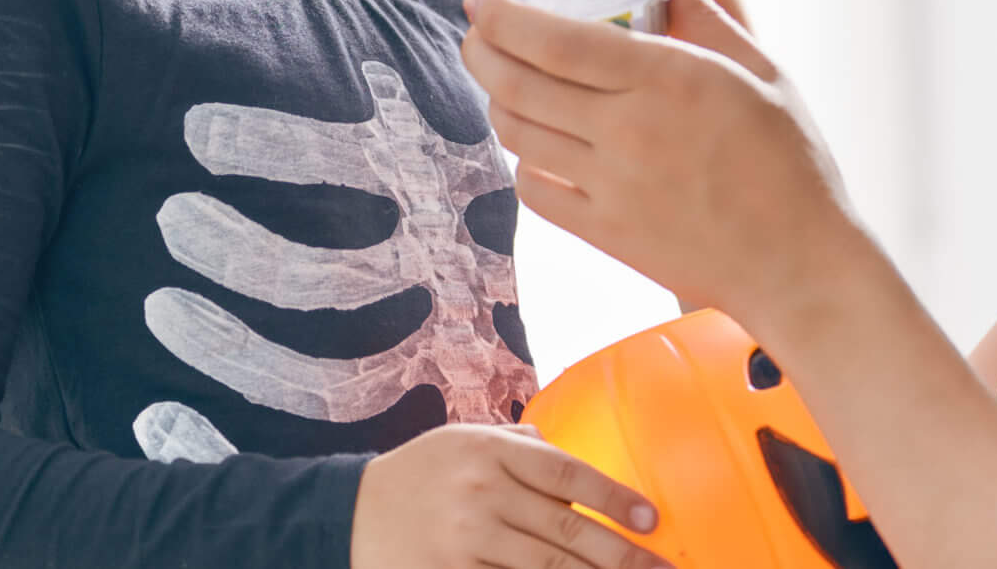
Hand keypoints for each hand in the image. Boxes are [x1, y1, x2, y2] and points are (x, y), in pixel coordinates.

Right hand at [349, 422, 667, 568]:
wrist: (347, 513)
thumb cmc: (418, 473)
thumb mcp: (461, 440)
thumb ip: (516, 444)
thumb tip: (563, 447)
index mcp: (490, 451)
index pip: (566, 473)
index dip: (613, 497)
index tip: (649, 519)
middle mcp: (482, 493)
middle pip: (566, 529)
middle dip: (621, 554)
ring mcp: (465, 539)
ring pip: (545, 567)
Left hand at [461, 0, 868, 334]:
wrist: (800, 265)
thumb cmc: (791, 162)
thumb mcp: (760, 71)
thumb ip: (705, 11)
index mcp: (667, 78)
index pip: (555, 39)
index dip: (503, 16)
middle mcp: (628, 130)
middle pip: (519, 83)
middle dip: (482, 50)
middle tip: (476, 33)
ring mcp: (611, 186)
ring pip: (518, 134)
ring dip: (496, 101)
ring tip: (500, 82)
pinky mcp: (605, 235)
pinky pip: (536, 191)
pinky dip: (524, 162)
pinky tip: (536, 145)